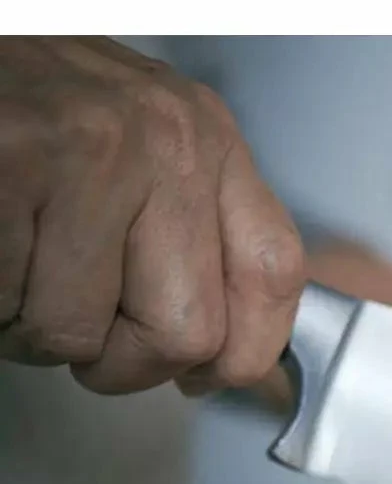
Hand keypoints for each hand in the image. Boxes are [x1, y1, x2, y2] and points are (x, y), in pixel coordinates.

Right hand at [0, 37, 303, 394]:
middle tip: (77, 323)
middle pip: (186, 333)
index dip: (244, 351)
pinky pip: (11, 308)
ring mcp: (91, 151)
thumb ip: (192, 235)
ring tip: (17, 266)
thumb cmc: (30, 109)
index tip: (205, 374)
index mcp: (207, 140)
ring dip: (34, 329)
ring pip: (80, 335)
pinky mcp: (13, 164)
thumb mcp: (140, 151)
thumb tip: (229, 354)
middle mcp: (166, 141)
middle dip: (121, 361)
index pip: (274, 274)